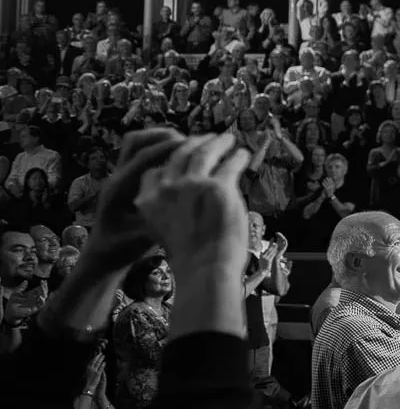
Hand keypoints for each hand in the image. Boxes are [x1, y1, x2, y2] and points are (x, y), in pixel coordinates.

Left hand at [90, 128, 185, 262]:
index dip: (170, 148)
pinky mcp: (123, 178)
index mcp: (120, 189)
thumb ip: (162, 216)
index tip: (197, 145)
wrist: (102, 254)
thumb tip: (190, 199)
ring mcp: (118, 176)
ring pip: (135, 143)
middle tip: (193, 143)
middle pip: (136, 142)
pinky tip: (176, 156)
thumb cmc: (123, 247)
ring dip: (160, 138)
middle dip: (165, 137)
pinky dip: (157, 147)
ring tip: (186, 144)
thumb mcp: (146, 235)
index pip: (144, 157)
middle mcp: (116, 177)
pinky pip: (139, 152)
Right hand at [134, 133, 251, 276]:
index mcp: (149, 201)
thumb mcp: (164, 230)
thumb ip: (168, 209)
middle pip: (179, 156)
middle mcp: (167, 189)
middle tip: (207, 138)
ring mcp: (192, 185)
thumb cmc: (190, 258)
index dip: (170, 160)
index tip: (182, 155)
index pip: (154, 172)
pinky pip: (229, 164)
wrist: (205, 270)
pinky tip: (242, 154)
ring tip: (228, 139)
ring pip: (204, 153)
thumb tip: (184, 195)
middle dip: (194, 144)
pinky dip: (237, 157)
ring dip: (217, 143)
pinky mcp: (219, 186)